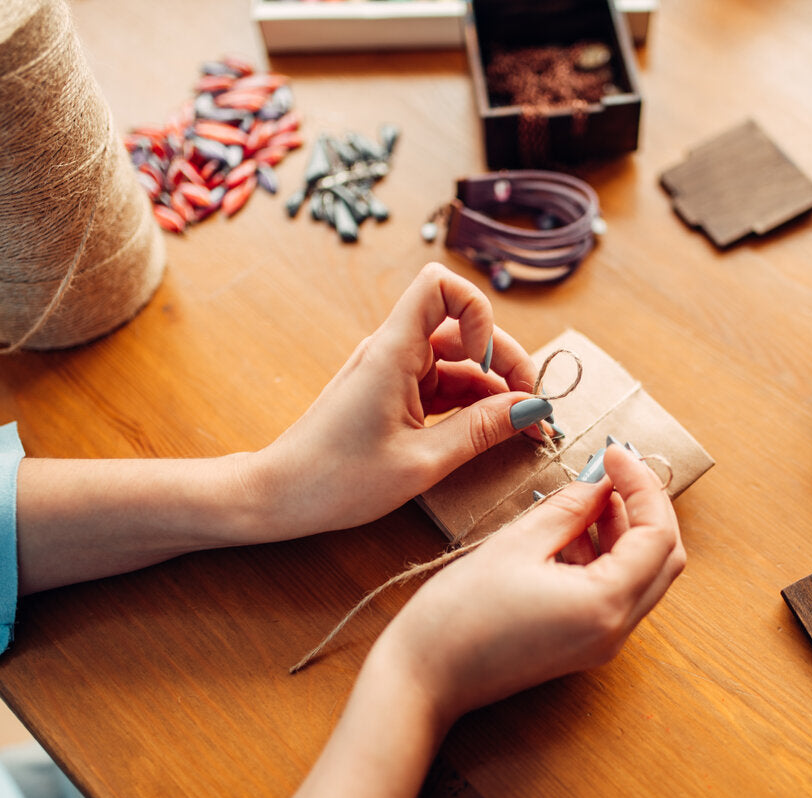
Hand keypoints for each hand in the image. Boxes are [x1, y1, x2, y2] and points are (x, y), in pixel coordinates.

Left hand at [242, 262, 545, 540]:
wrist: (279, 496)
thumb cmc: (337, 480)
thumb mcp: (422, 461)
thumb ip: (481, 430)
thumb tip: (531, 409)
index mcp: (393, 352)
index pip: (441, 286)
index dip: (477, 312)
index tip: (486, 364)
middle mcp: (394, 351)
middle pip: (464, 327)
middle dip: (505, 362)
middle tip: (531, 409)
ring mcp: (393, 371)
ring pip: (459, 360)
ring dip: (493, 388)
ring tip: (522, 429)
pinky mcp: (392, 393)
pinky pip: (444, 385)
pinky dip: (472, 404)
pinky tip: (492, 432)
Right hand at [373, 444, 686, 721]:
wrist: (423, 679)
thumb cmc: (459, 617)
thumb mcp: (517, 544)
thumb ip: (569, 508)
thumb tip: (601, 482)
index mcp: (606, 606)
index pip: (657, 535)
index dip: (643, 486)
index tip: (615, 452)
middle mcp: (615, 630)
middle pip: (662, 558)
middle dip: (645, 507)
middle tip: (615, 469)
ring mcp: (601, 641)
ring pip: (641, 574)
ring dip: (625, 529)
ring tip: (588, 491)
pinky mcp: (583, 643)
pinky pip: (614, 591)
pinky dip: (605, 554)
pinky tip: (572, 527)